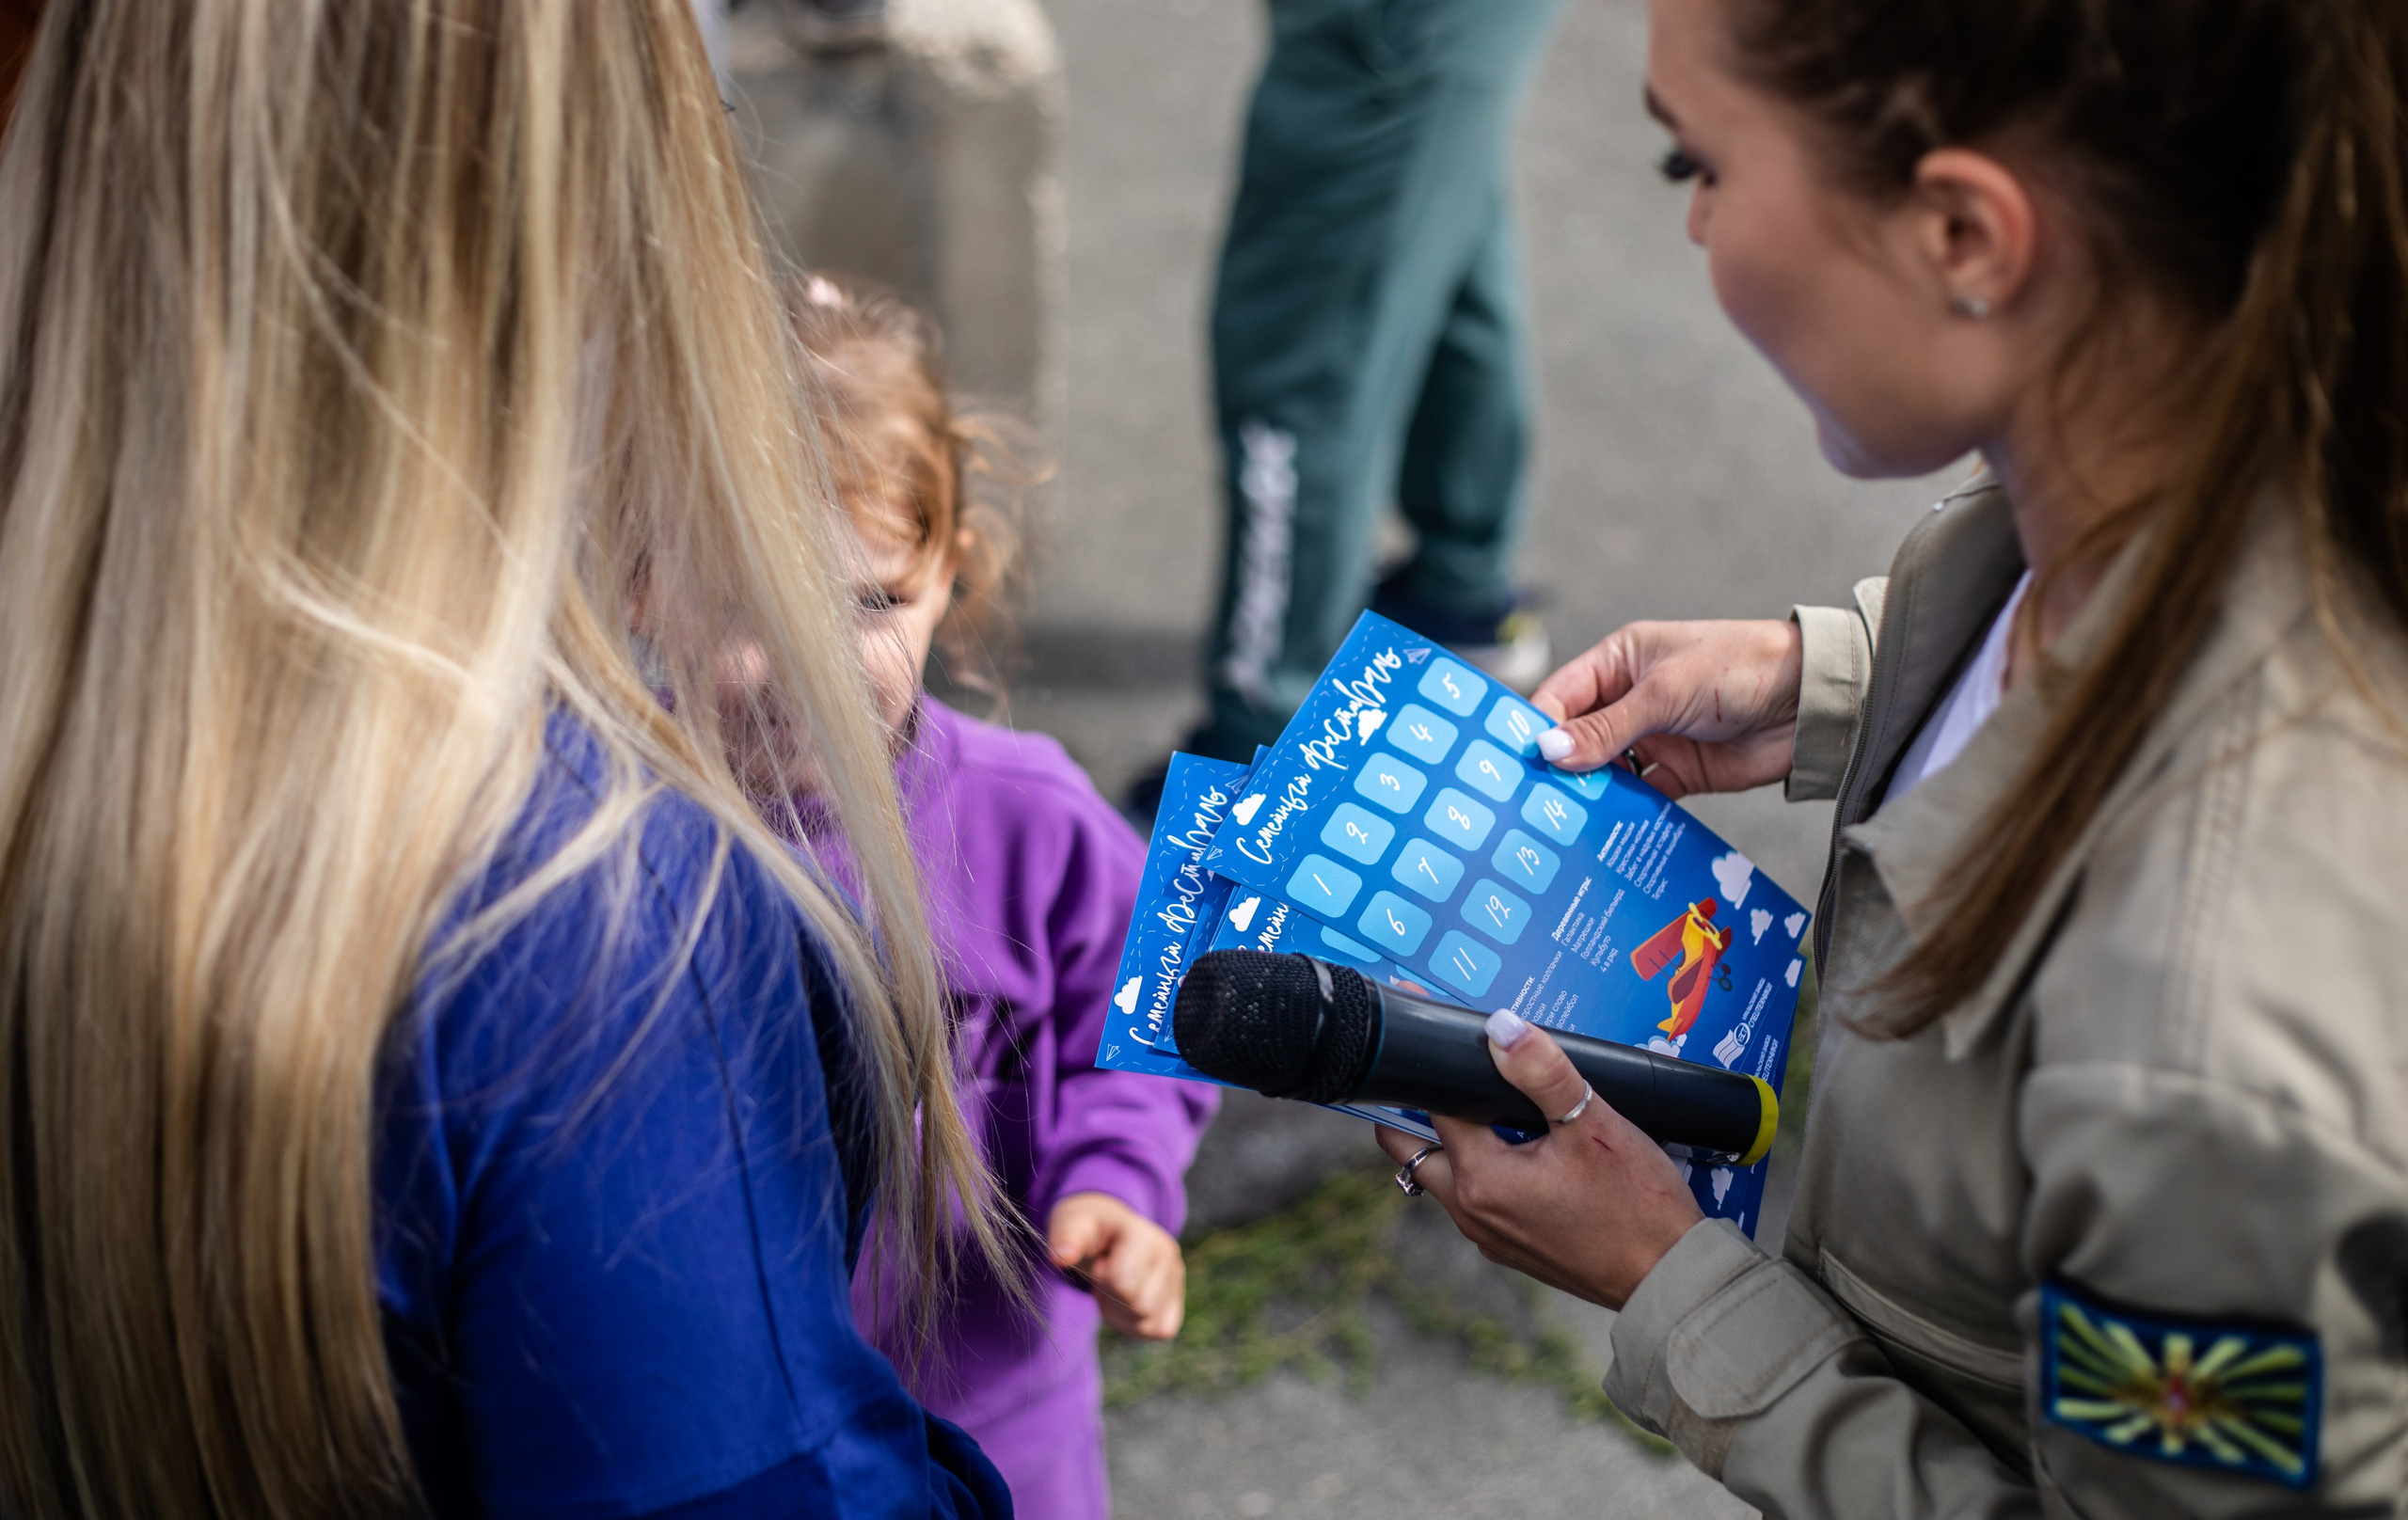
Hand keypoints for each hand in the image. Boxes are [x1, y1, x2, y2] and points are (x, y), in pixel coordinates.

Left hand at [1048, 1192, 1186, 1339]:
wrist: (1104, 1230)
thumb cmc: (1086, 1230)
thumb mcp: (1070, 1225)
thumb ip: (1066, 1238)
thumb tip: (1060, 1256)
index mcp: (1144, 1235)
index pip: (1125, 1284)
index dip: (1103, 1281)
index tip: (1099, 1263)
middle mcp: (1168, 1255)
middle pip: (1140, 1307)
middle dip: (1113, 1299)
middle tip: (1104, 1277)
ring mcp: (1176, 1277)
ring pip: (1151, 1323)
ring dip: (1123, 1315)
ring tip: (1114, 1289)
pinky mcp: (1176, 1298)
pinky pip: (1162, 1330)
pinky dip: (1138, 1326)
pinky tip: (1125, 1304)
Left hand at [1376, 1011, 1703, 1309]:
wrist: (1669, 1277)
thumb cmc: (1637, 1207)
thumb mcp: (1593, 1125)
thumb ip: (1543, 1073)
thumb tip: (1502, 1028)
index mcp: (1480, 1179)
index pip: (1431, 1108)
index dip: (1433, 1069)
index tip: (1439, 1041)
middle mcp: (1471, 1213)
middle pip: (1413, 1149)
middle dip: (1416, 1111)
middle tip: (1448, 1076)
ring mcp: (1488, 1235)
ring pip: (1445, 1177)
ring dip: (1454, 1143)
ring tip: (1493, 1107)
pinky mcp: (1511, 1248)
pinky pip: (1477, 1201)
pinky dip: (1484, 1172)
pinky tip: (1525, 1150)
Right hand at [1529, 620, 1801, 798]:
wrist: (1812, 702)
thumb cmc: (1738, 669)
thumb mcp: (1664, 693)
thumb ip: (1607, 728)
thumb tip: (1549, 753)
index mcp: (1619, 662)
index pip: (1561, 696)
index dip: (1536, 728)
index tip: (1513, 765)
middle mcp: (1629, 700)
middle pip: (1577, 739)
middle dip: (1557, 768)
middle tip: (1528, 803)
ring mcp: (1653, 739)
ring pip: (1605, 772)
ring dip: (1588, 795)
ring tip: (1560, 825)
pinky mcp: (1678, 773)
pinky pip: (1639, 797)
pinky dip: (1623, 814)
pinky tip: (1604, 832)